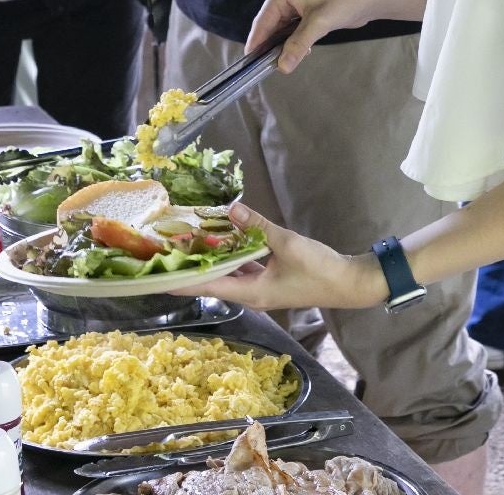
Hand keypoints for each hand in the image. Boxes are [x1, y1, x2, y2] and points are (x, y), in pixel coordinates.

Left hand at [178, 205, 385, 310]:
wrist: (349, 283)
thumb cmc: (319, 269)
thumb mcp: (287, 244)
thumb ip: (258, 226)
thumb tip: (231, 208)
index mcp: (251, 293)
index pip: (207, 287)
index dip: (180, 282)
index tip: (155, 277)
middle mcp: (251, 295)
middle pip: (213, 282)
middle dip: (191, 268)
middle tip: (167, 251)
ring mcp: (262, 289)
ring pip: (229, 275)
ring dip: (212, 261)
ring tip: (189, 244)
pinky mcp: (271, 281)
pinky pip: (245, 270)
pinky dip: (233, 258)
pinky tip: (225, 242)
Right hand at [248, 0, 385, 72]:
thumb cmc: (345, 2)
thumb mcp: (319, 24)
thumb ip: (298, 45)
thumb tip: (282, 66)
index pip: (263, 20)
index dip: (256, 41)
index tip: (249, 61)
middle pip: (269, 26)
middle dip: (269, 46)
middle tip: (265, 67)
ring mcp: (293, 3)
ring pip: (280, 30)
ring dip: (283, 46)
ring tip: (283, 62)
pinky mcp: (303, 12)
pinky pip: (290, 31)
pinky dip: (293, 42)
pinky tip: (300, 53)